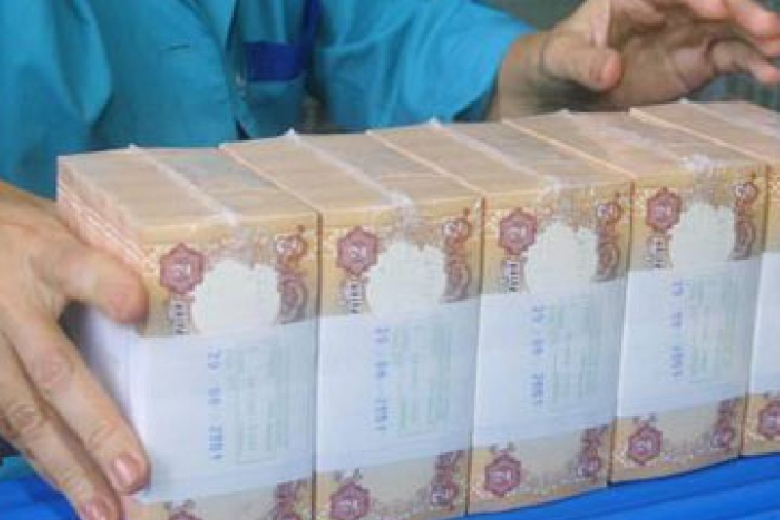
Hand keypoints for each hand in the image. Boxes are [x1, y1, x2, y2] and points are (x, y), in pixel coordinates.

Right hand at [0, 181, 148, 519]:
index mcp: (44, 257)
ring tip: (106, 511)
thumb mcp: (67, 228)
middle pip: (54, 370)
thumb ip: (106, 262)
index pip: (74, 266)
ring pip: (24, 414)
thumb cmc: (31, 237)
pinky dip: (45, 461)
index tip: (135, 306)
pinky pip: (9, 426)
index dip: (103, 286)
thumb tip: (177, 297)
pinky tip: (77, 492)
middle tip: (135, 473)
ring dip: (68, 467)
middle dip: (96, 425)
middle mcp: (12, 307)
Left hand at [490, 0, 779, 116]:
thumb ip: (581, 62)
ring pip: (729, 31)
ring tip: (777, 52)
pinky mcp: (694, 64)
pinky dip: (750, 65)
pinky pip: (728, 60)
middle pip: (712, 4)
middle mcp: (668, 9)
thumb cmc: (557, 60)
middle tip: (766, 29)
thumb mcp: (558, 59)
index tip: (714, 9)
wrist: (561, 86)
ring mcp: (685, 35)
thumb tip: (609, 71)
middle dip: (740, 13)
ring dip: (756, 39)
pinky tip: (770, 74)